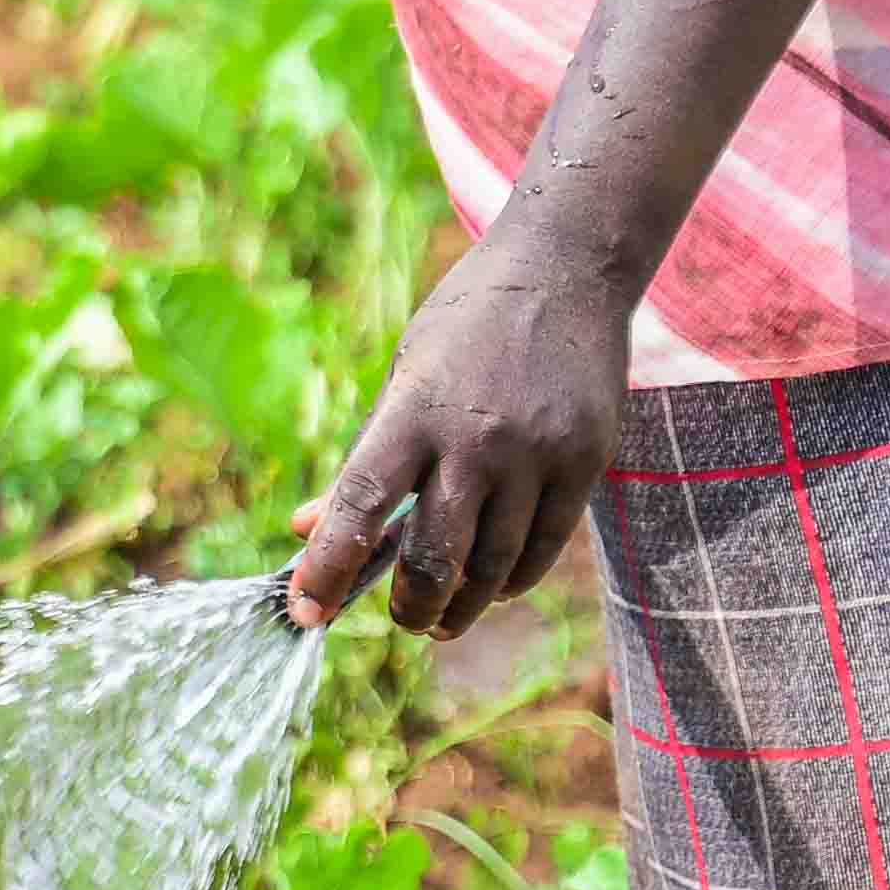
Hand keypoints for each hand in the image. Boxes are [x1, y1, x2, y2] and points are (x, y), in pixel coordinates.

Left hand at [288, 224, 629, 635]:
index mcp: (414, 409)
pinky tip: (493, 586)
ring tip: (442, 618)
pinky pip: (543, 547)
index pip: (359, 504)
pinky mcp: (584, 461)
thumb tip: (305, 529)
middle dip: (409, 607)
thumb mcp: (404, 376)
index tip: (305, 612)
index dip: (328, 568)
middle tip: (400, 621)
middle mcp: (475, 436)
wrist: (567, 268)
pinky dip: (512, 580)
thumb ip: (362, 458)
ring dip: (461, 605)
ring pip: (492, 565)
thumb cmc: (467, 325)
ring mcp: (536, 451)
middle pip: (433, 555)